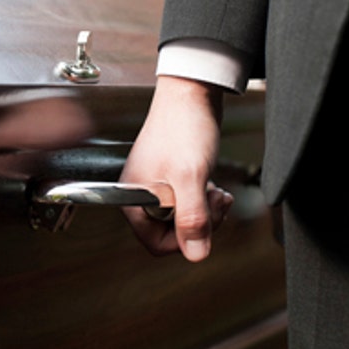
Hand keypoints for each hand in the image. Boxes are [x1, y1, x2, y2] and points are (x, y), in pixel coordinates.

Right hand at [119, 75, 233, 260]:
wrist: (191, 94)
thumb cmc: (183, 127)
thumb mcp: (190, 178)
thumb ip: (191, 218)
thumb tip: (195, 254)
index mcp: (133, 199)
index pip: (155, 244)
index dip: (183, 240)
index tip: (201, 223)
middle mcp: (141, 196)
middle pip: (172, 234)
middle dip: (199, 221)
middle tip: (212, 200)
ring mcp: (158, 187)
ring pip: (184, 219)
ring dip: (205, 210)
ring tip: (214, 189)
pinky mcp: (172, 179)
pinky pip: (189, 203)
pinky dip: (204, 198)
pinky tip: (211, 183)